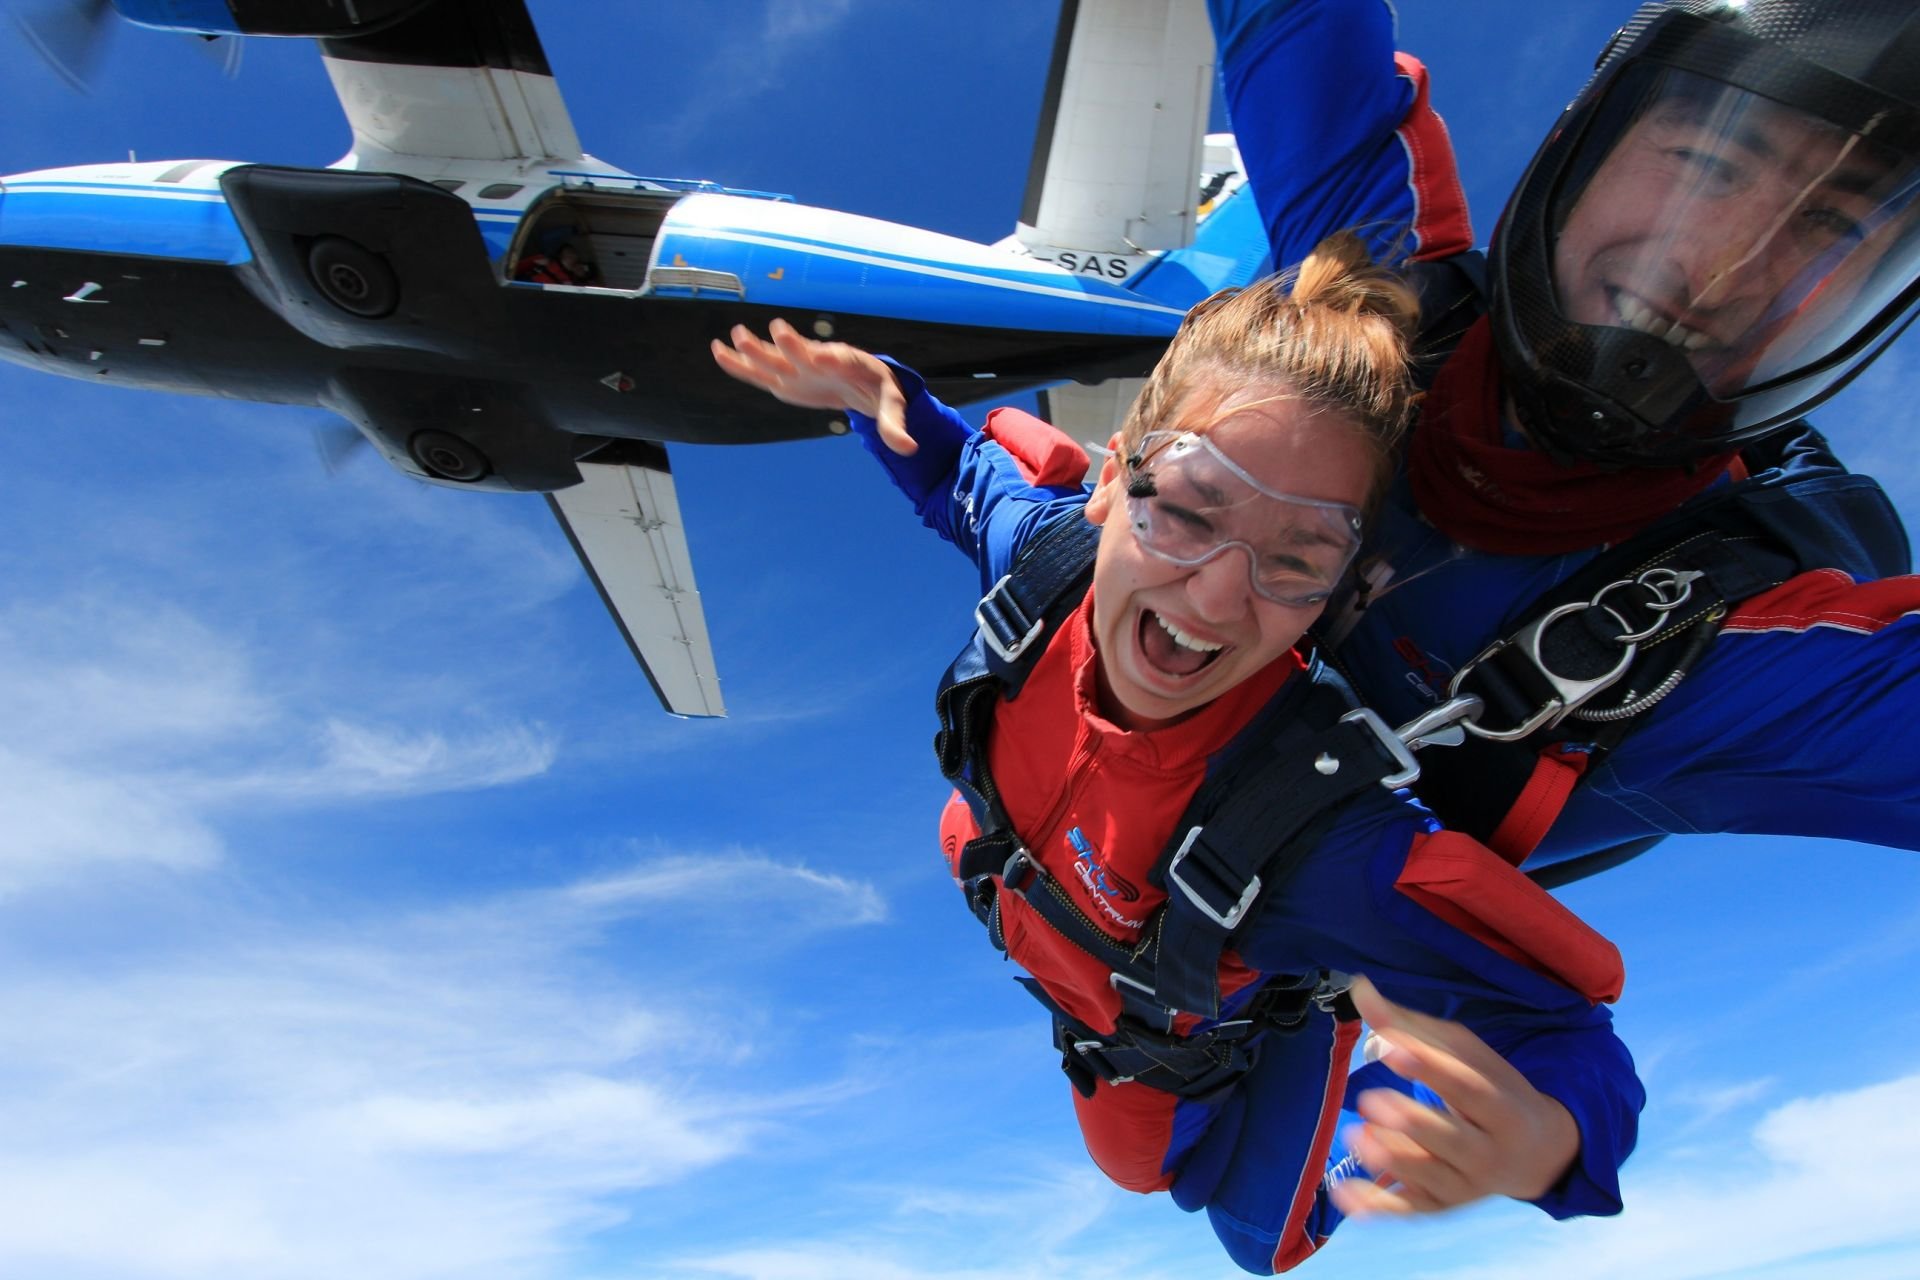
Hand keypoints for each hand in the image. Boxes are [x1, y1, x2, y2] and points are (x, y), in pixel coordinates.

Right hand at [709, 318, 913, 453]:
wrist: (862, 380)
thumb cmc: (879, 389)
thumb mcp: (892, 405)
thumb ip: (895, 425)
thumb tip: (909, 450)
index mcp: (849, 363)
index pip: (839, 358)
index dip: (828, 356)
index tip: (818, 354)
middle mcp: (820, 360)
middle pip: (803, 352)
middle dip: (791, 344)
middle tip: (776, 330)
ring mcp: (799, 368)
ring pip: (776, 358)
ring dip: (757, 348)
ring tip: (735, 335)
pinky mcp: (785, 378)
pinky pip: (760, 371)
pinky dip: (740, 363)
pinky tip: (718, 351)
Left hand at [1330, 975, 1580, 1216]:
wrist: (1539, 1154)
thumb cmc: (1490, 1090)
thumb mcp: (1464, 1054)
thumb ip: (1410, 1026)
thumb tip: (1359, 988)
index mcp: (1503, 1106)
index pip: (1466, 1086)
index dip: (1428, 1067)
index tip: (1389, 1046)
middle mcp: (1490, 1152)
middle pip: (1453, 1139)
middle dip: (1414, 1122)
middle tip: (1372, 1100)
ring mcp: (1468, 1185)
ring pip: (1431, 1177)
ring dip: (1393, 1161)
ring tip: (1356, 1137)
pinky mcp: (1444, 1206)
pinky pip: (1411, 1211)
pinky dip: (1378, 1207)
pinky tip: (1344, 1194)